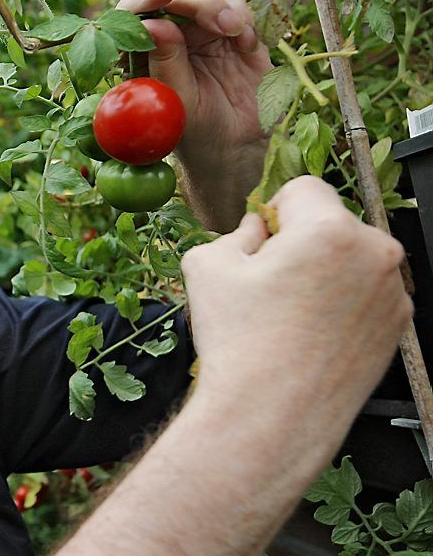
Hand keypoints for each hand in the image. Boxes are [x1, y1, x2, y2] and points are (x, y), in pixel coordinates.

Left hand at [117, 0, 273, 171]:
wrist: (234, 146)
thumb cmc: (195, 131)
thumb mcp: (178, 104)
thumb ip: (166, 64)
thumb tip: (151, 24)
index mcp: (144, 49)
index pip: (136, 8)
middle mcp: (171, 30)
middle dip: (205, 1)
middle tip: (227, 27)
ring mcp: (204, 24)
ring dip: (231, 1)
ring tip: (242, 39)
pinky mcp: (237, 24)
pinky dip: (252, 7)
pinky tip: (250, 44)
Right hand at [182, 176, 411, 427]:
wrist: (270, 416)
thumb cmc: (238, 340)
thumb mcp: (207, 265)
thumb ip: (234, 232)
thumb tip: (258, 230)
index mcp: (329, 230)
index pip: (302, 189)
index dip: (273, 211)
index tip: (259, 244)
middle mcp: (374, 253)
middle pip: (332, 223)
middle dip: (302, 242)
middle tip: (270, 285)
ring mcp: (392, 292)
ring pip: (351, 259)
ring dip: (325, 272)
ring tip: (290, 315)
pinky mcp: (397, 326)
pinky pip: (366, 293)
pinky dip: (342, 303)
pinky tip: (311, 334)